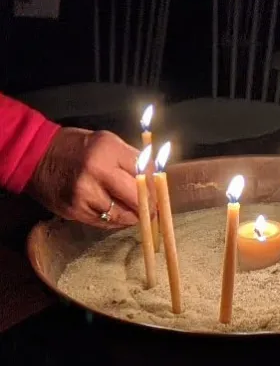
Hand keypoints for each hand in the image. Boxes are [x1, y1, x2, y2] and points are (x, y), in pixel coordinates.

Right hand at [27, 128, 155, 228]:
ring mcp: (85, 193)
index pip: (144, 173)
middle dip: (149, 206)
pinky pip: (106, 223)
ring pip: (124, 215)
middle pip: (138, 198)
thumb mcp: (107, 142)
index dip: (155, 186)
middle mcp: (97, 171)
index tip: (159, 193)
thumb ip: (132, 159)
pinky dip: (117, 221)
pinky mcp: (76, 211)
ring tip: (136, 213)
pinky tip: (117, 214)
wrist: (35, 155)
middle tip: (153, 209)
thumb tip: (156, 179)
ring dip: (134, 216)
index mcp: (108, 150)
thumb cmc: (77, 148)